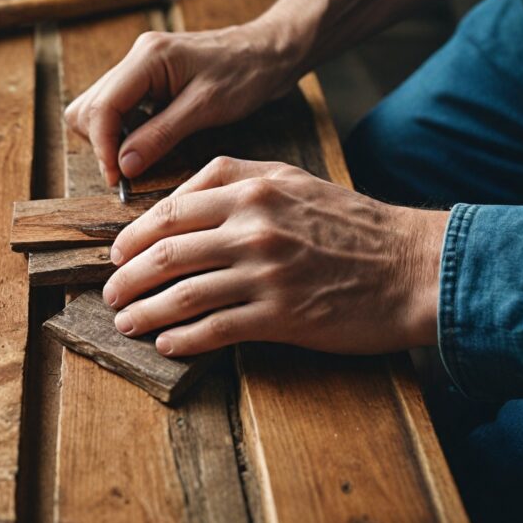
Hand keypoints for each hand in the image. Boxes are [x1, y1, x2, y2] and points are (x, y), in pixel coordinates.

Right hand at [63, 24, 296, 185]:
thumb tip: (123, 166)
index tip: (117, 178)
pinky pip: (117, 108)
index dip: (102, 148)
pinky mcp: (147, 78)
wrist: (269, 52)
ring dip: (108, 138)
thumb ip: (160, 136)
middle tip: (127, 172)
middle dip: (101, 143)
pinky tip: (146, 144)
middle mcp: (137, 57)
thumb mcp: (205, 108)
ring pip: (96, 108)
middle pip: (88, 107)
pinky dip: (122, 131)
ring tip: (138, 158)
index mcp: (148, 57)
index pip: (101, 107)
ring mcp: (139, 66)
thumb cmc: (246, 73)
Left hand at [102, 157, 447, 356]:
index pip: (169, 212)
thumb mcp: (291, 180)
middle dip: (127, 277)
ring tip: (125, 322)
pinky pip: (215, 329)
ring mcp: (266, 273)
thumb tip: (175, 200)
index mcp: (251, 190)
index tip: (117, 254)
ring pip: (183, 294)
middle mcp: (253, 227)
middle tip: (111, 293)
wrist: (412, 266)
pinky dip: (183, 339)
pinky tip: (167, 343)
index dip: (132, 236)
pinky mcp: (282, 316)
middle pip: (165, 253)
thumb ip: (233, 179)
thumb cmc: (350, 223)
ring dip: (145, 312)